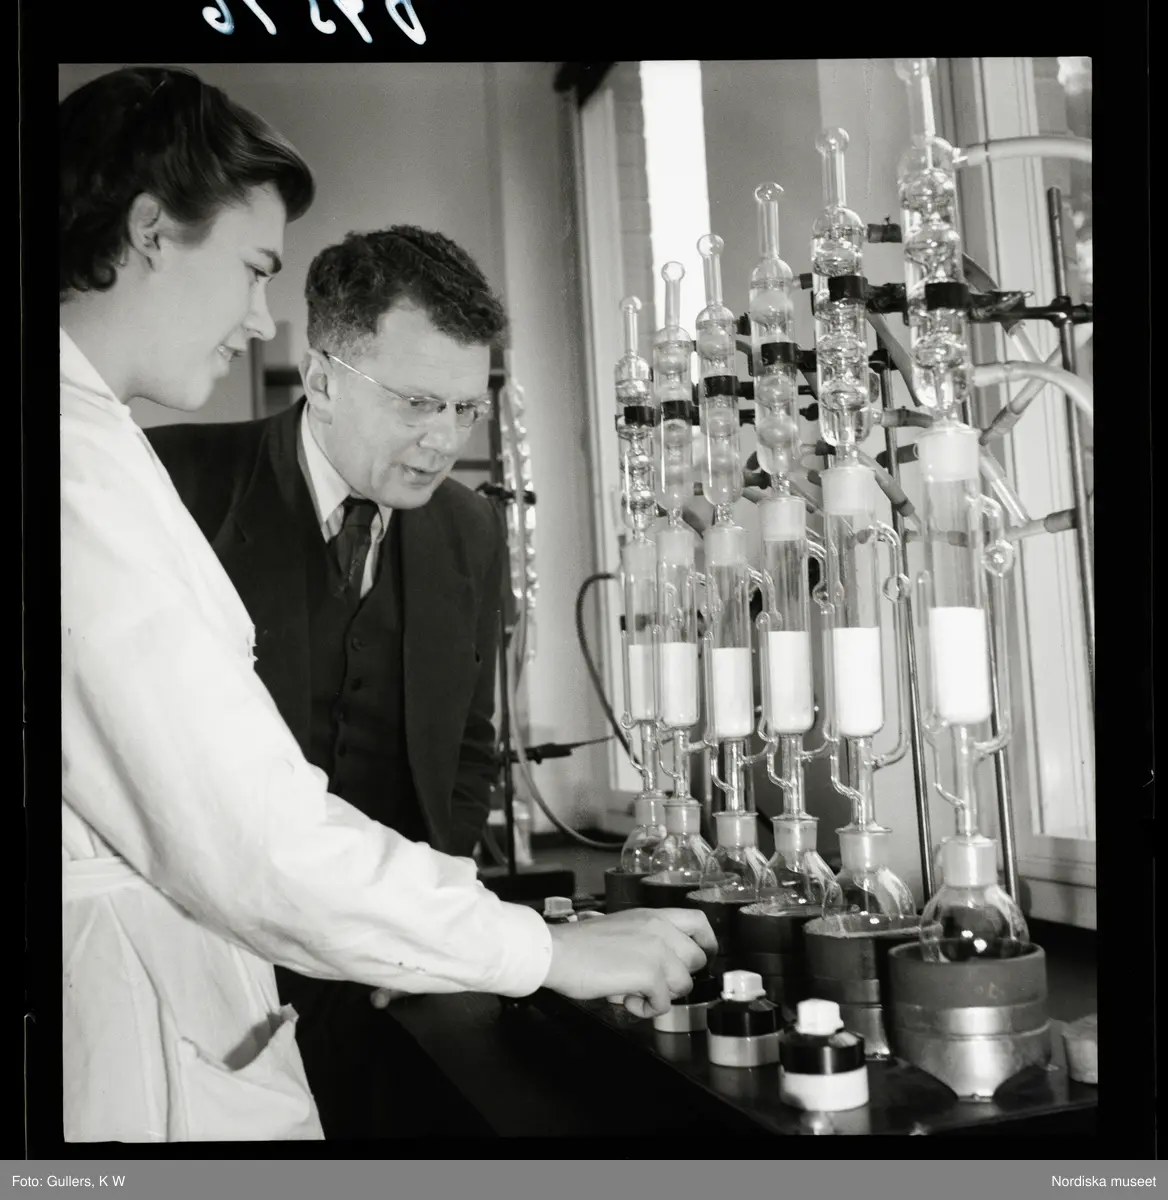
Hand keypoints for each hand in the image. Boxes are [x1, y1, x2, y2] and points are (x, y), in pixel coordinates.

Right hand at [541, 908, 715, 1019]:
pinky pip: (664, 1003)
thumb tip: (662, 964)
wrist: (559, 952)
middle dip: (679, 978)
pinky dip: (647, 1009)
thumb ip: (647, 938)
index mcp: (653, 915)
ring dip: (662, 996)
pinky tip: (627, 1001)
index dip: (707, 944)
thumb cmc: (580, 944)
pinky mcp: (650, 974)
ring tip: (635, 993)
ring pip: (684, 984)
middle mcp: (660, 928)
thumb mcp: (623, 927)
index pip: (699, 922)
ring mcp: (657, 951)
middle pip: (697, 959)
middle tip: (654, 984)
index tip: (701, 959)